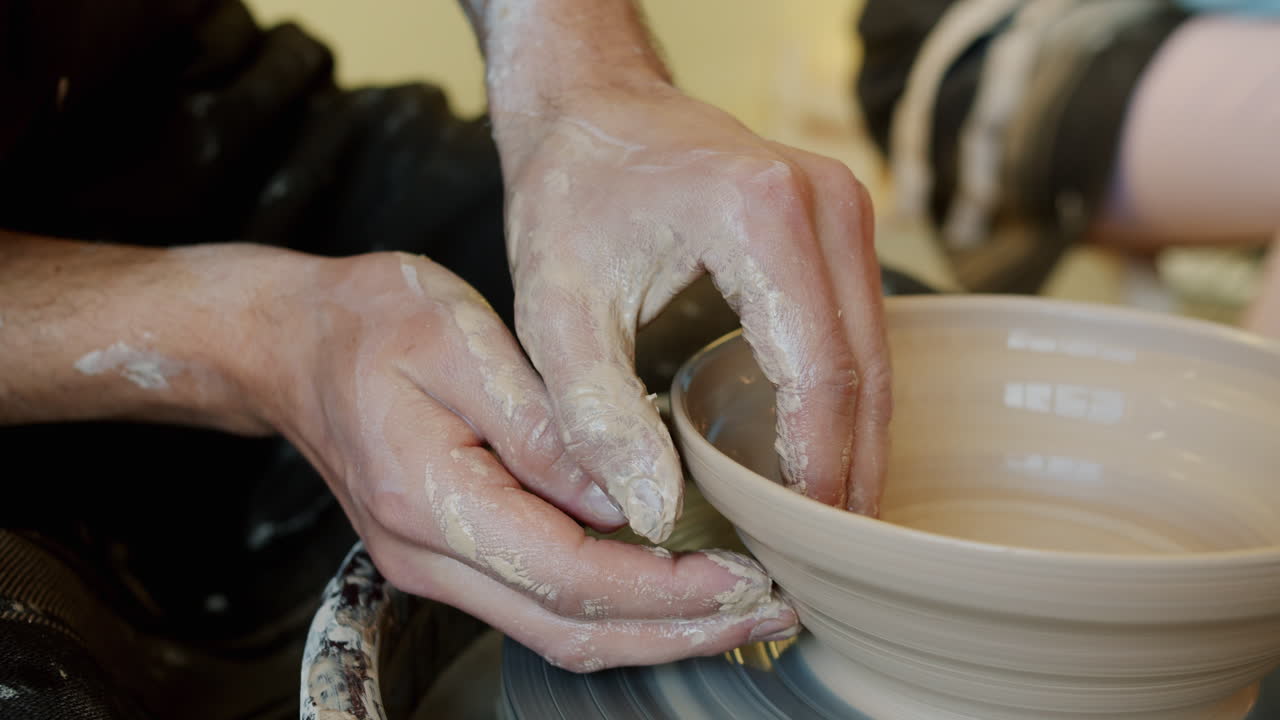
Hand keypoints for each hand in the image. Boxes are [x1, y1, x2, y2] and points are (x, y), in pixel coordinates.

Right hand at [266, 252, 798, 669]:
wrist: (292, 344)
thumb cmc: (370, 322)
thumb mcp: (463, 342)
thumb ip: (544, 427)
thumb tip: (627, 498)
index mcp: (430, 499)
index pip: (568, 576)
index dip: (665, 588)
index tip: (745, 575)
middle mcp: (429, 556)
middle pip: (571, 632)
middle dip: (681, 632)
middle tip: (771, 613)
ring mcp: (434, 567)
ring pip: (560, 633)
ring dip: (657, 631)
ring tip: (743, 612)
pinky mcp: (451, 556)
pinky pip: (543, 606)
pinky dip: (617, 609)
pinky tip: (673, 590)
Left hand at [496, 86, 891, 540]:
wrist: (593, 108)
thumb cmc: (570, 197)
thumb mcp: (554, 310)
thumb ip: (594, 414)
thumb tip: (656, 513)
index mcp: (762, 215)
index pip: (820, 373)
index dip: (819, 468)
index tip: (800, 541)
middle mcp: (826, 202)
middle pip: (867, 370)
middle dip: (850, 470)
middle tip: (827, 558)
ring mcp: (844, 207)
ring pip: (876, 355)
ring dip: (856, 441)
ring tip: (825, 523)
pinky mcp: (840, 222)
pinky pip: (861, 329)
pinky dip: (846, 398)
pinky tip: (818, 454)